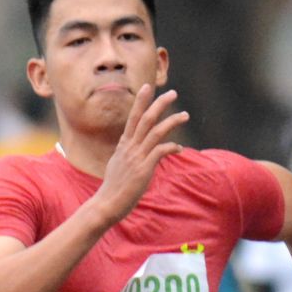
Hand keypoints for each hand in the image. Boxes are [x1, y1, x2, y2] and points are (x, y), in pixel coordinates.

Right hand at [91, 86, 188, 225]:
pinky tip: (179, 148)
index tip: (148, 87)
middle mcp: (129, 147)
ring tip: (185, 115)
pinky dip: (172, 146)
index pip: (133, 117)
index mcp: (124, 145)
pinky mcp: (143, 169)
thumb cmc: (114, 187)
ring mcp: (136, 157)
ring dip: (172, 121)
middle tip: (172, 92)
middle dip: (159, 104)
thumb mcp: (119, 164)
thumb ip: (128, 154)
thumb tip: (135, 149)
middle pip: (145, 119)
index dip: (141, 101)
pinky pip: (160, 151)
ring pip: (156, 132)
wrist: (106, 204)